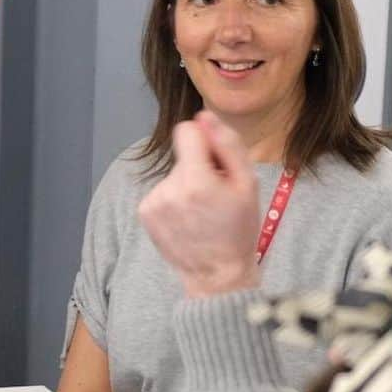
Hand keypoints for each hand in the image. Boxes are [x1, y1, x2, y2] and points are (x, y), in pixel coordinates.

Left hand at [138, 111, 260, 297]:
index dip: (204, 141)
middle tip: (215, 196)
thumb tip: (204, 116)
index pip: (186, 130)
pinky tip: (187, 219)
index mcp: (195, 180)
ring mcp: (153, 202)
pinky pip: (161, 191)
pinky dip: (174, 200)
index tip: (216, 162)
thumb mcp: (247, 184)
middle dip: (199, 168)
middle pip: (182, 156)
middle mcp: (168, 189)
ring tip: (202, 211)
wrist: (217, 274)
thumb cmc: (238, 229)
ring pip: (172, 174)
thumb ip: (227, 145)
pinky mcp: (145, 213)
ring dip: (186, 186)